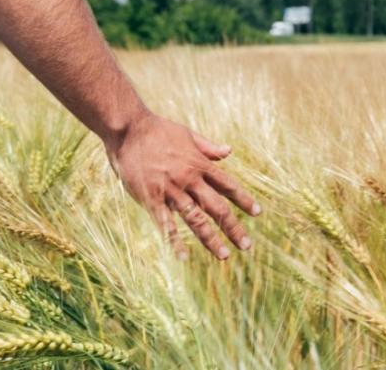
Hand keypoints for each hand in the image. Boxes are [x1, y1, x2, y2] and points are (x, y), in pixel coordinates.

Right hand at [106, 111, 260, 259]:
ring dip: (211, 239)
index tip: (257, 213)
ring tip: (223, 255)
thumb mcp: (187, 135)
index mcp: (199, 164)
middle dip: (233, 227)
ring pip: (195, 219)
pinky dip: (174, 240)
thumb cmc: (157, 130)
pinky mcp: (151, 197)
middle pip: (217, 207)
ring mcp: (171, 190)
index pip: (228, 186)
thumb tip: (229, 151)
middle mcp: (189, 179)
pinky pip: (165, 223)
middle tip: (246, 245)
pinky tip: (183, 256)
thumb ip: (208, 147)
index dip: (244, 200)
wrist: (128, 128)